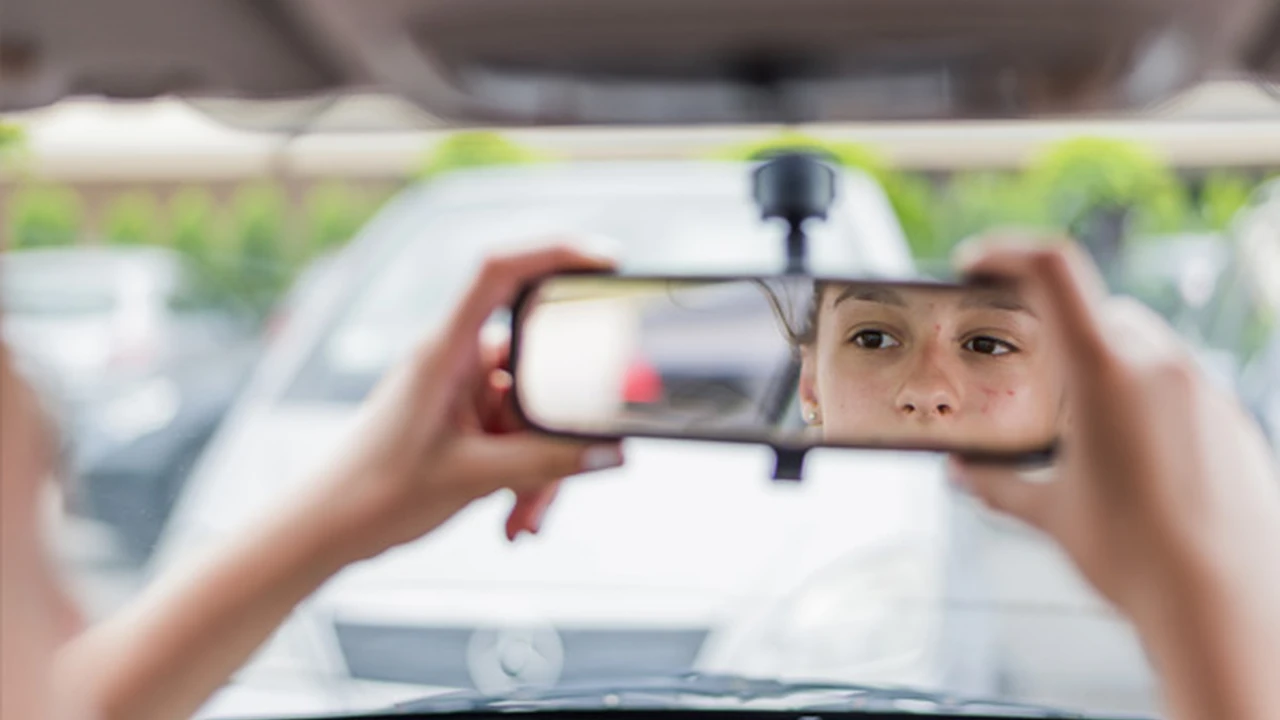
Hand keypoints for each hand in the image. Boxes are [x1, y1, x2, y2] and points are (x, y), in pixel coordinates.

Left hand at [320, 245, 624, 559]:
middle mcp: (455, 360)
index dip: (555, 253)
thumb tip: (611, 452)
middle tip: (570, 473)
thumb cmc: (375, 492)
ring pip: (533, 412)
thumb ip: (549, 463)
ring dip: (540, 468)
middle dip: (561, 427)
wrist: (327, 529)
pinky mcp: (463, 420)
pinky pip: (515, 436)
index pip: (501, 273)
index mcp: (445, 351)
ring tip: (524, 516)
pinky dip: (523, 475)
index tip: (607, 261)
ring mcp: (461, 391)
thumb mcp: (475, 478)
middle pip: (540, 367)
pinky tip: (514, 518)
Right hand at [948, 238, 1279, 718]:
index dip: (1006, 251)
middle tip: (1033, 378)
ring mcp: (1205, 390)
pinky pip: (1181, 387)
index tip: (975, 264)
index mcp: (1104, 371)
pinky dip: (1148, 402)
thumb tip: (961, 471)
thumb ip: (997, 483)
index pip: (1053, 267)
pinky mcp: (1233, 421)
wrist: (1224, 607)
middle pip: (1100, 311)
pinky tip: (1135, 463)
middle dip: (1062, 332)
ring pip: (1144, 347)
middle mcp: (1160, 365)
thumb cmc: (1133, 559)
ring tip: (1085, 433)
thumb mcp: (1049, 515)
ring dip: (1107, 368)